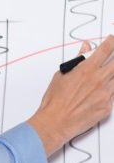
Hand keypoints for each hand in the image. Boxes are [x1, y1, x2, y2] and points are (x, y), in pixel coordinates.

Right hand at [27, 35, 113, 156]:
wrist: (55, 123)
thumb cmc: (55, 101)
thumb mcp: (62, 75)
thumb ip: (76, 60)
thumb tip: (84, 49)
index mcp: (86, 70)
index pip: (105, 50)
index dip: (111, 42)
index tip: (112, 39)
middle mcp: (99, 80)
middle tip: (113, 56)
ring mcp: (105, 94)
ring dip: (112, 75)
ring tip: (102, 78)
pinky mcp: (107, 107)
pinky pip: (113, 94)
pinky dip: (109, 91)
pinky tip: (99, 92)